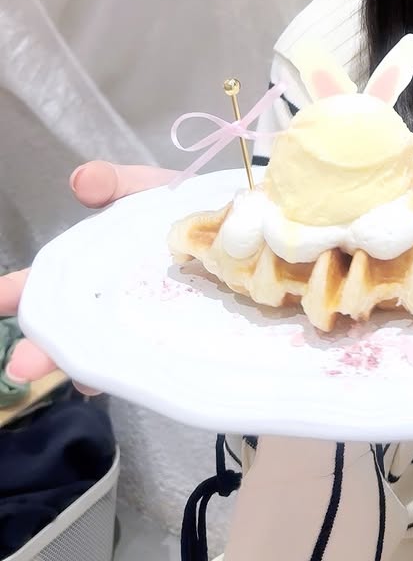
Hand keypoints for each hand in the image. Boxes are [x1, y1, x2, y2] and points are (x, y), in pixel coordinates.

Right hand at [0, 162, 172, 386]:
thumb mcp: (145, 189)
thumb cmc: (181, 207)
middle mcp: (109, 302)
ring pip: (105, 351)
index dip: (22, 291)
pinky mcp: (179, 339)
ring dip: (86, 367)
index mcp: (93, 267)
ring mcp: (143, 323)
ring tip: (77, 380)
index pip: (50, 282)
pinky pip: (154, 360)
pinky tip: (125, 378)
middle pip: (72, 326)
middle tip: (21, 363)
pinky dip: (140, 370)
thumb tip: (81, 180)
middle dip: (45, 347)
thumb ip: (114, 183)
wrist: (242, 227)